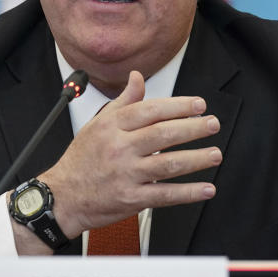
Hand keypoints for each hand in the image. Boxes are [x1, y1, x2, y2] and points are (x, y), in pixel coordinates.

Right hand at [41, 70, 221, 237]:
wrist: (63, 196)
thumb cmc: (81, 159)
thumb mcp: (97, 124)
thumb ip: (123, 101)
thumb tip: (137, 77)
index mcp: (112, 126)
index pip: (151, 110)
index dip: (178, 106)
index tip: (199, 105)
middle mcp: (120, 148)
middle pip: (163, 134)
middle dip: (193, 128)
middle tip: (212, 124)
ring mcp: (126, 174)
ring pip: (168, 164)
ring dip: (197, 159)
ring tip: (215, 153)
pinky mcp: (131, 199)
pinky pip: (165, 195)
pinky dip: (188, 193)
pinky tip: (206, 188)